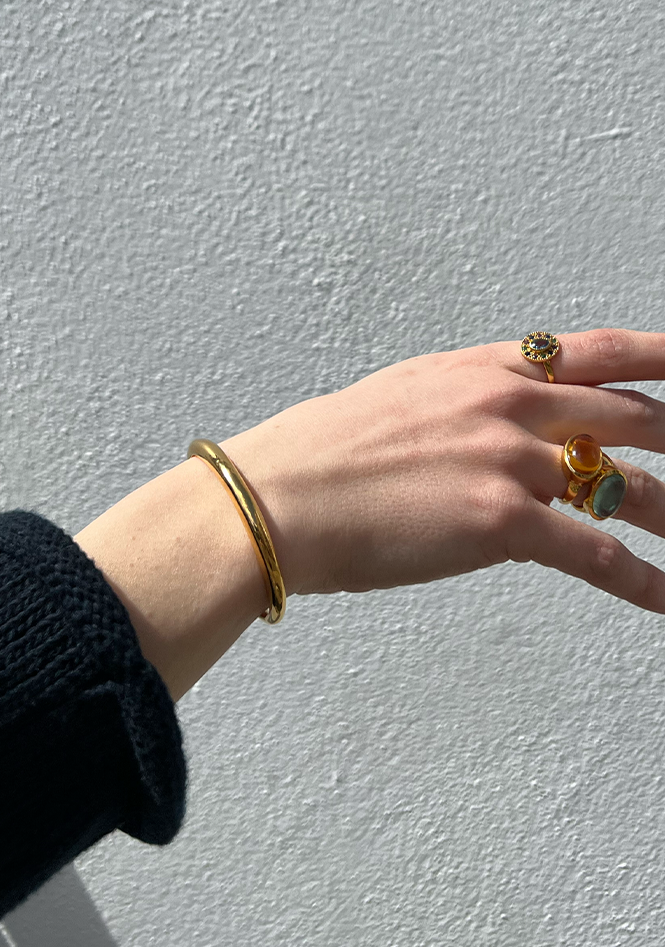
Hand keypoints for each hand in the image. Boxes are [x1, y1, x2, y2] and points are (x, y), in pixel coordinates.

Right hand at [224, 329, 664, 611]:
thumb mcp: (400, 402)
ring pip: (622, 484)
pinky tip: (664, 595)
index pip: (591, 351)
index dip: (655, 356)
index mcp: (479, 371)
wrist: (277, 498)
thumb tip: (495, 432)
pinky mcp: (500, 521)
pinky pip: (594, 553)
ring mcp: (508, 460)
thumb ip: (462, 409)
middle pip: (626, 416)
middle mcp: (506, 405)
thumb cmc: (320, 454)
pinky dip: (640, 580)